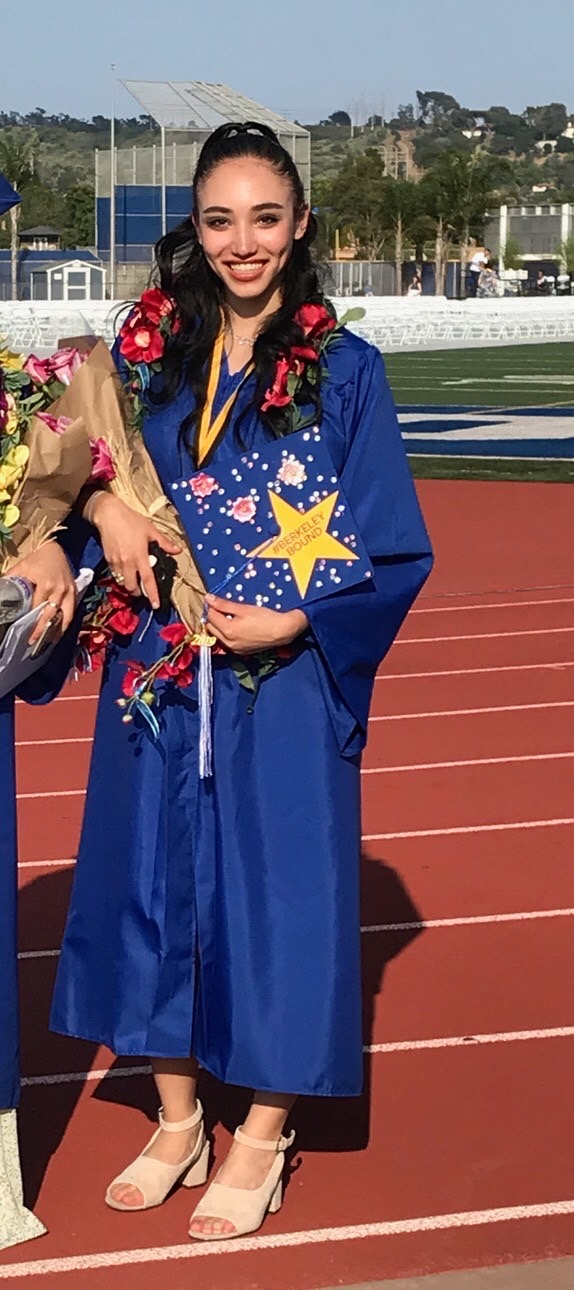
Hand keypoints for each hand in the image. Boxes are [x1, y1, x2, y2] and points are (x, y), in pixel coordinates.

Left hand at [10, 542, 76, 645]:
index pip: (38, 608)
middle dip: (43, 631)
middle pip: (52, 616)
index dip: (32, 622)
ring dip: (58, 631)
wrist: (53, 548)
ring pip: (66, 617)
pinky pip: (72, 611)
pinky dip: (65, 622)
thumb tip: (1, 594)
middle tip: (34, 643)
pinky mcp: (74, 592)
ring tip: (49, 642)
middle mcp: (60, 590)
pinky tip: (59, 631)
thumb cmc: (36, 558)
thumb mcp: (21, 567)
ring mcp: (69, 591)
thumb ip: (11, 580)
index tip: (26, 634)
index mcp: (46, 584)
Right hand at [85, 493, 180, 609]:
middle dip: (138, 592)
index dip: (152, 595)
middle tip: (143, 589)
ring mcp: (116, 562)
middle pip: (132, 587)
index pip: (147, 581)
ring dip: (129, 585)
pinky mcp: (108, 560)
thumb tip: (177, 551)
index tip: (156, 606)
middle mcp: (127, 563)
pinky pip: (115, 574)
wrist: (109, 514)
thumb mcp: (151, 530)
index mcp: (140, 557)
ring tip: (134, 580)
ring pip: (122, 582)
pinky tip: (126, 569)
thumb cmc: (131, 520)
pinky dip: (122, 576)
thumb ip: (164, 543)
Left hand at [204, 594, 307, 654]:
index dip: (212, 607)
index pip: (210, 616)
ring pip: (218, 636)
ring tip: (229, 617)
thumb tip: (208, 598)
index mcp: (227, 630)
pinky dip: (227, 635)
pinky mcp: (241, 652)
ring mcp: (234, 649)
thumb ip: (224, 604)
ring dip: (219, 627)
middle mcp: (228, 643)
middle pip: (211, 628)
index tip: (216, 600)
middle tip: (222, 608)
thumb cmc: (264, 617)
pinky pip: (227, 643)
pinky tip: (236, 628)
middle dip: (213, 617)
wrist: (282, 632)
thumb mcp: (243, 608)